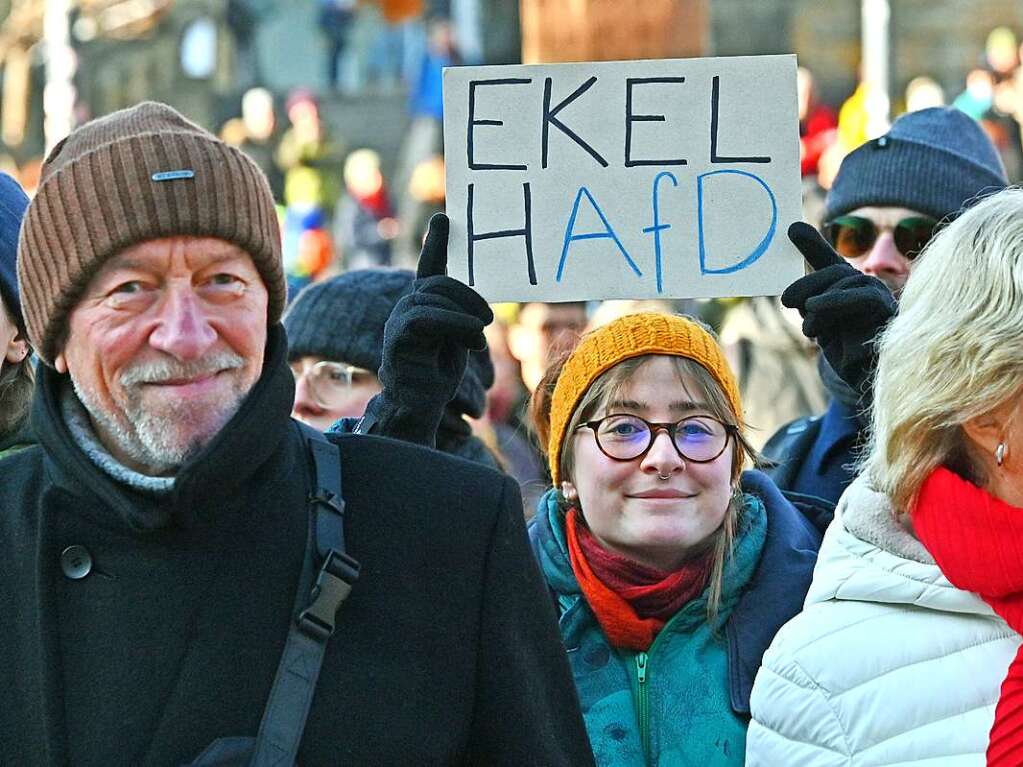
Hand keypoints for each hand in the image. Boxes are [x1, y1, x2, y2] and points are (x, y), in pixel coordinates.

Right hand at [363, 213, 493, 446]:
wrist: (419, 405)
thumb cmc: (439, 374)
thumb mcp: (458, 338)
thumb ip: (462, 316)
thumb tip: (482, 310)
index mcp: (423, 304)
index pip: (429, 267)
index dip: (436, 242)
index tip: (443, 217)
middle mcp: (406, 306)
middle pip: (439, 282)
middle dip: (468, 297)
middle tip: (486, 322)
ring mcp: (398, 321)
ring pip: (434, 297)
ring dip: (465, 317)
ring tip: (477, 339)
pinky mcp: (396, 337)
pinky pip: (427, 318)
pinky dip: (455, 325)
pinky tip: (472, 341)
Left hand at [781, 222, 895, 400]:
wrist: (868, 378)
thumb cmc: (845, 349)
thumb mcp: (819, 322)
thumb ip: (808, 300)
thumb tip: (794, 288)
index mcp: (847, 287)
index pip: (827, 262)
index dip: (811, 245)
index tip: (791, 228)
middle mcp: (865, 287)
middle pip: (835, 272)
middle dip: (808, 283)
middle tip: (786, 300)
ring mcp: (879, 298)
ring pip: (847, 283)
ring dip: (821, 304)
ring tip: (811, 329)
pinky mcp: (887, 313)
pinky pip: (862, 299)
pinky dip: (836, 302)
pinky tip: (817, 312)